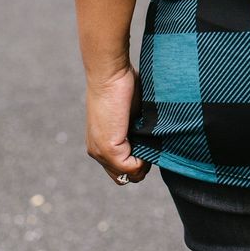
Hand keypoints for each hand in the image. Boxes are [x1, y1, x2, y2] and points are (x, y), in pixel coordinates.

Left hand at [85, 65, 150, 185]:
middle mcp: (96, 151)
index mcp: (100, 144)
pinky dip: (143, 160)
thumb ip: (135, 133)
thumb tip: (153, 145)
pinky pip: (132, 169)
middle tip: (149, 143)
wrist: (110, 73)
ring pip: (128, 176)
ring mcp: (101, 152)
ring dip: (143, 162)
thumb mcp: (130, 116)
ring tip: (148, 140)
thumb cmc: (122, 86)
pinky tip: (145, 139)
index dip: (137, 161)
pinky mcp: (109, 148)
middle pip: (123, 178)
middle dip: (140, 165)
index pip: (120, 170)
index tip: (147, 142)